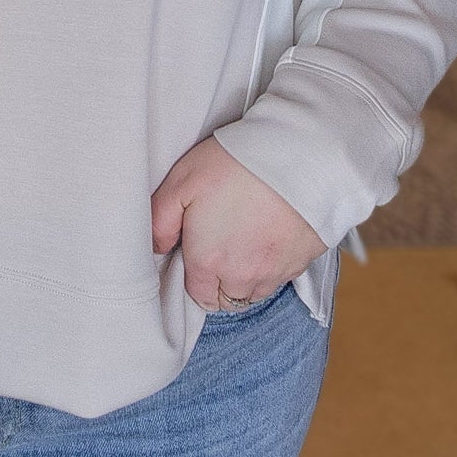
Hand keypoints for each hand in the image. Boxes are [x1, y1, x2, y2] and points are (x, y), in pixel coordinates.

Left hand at [151, 137, 325, 310]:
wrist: (296, 157)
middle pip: (225, 299)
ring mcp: (274, 273)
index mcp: (208, 262)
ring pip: (254, 292)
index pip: (196, 295)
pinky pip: (280, 278)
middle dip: (218, 281)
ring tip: (244, 239)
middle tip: (219, 243)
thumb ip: (160, 221)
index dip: (193, 275)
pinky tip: (268, 235)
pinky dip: (272, 265)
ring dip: (246, 276)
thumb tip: (156, 247)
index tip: (196, 250)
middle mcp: (242, 277)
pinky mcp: (301, 263)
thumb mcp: (181, 181)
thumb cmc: (235, 164)